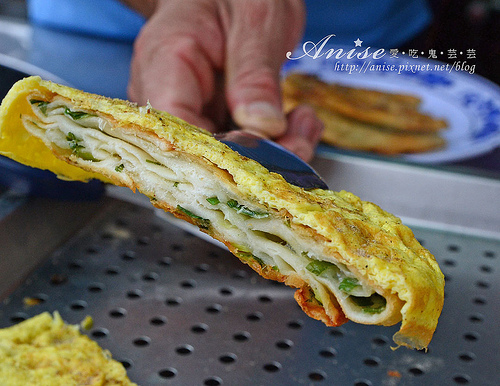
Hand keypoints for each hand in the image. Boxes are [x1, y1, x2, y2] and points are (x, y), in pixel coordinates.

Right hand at [128, 0, 322, 160]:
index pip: (174, 129)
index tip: (263, 159)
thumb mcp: (256, 17)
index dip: (216, 156)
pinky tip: (298, 123)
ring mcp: (191, 110)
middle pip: (200, 150)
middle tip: (300, 142)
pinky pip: (241, 144)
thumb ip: (255, 73)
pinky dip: (276, 141)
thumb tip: (262, 127)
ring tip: (304, 125)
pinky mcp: (214, 119)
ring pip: (225, 155)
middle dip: (256, 158)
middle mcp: (168, 94)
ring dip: (273, 151)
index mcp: (165, 63)